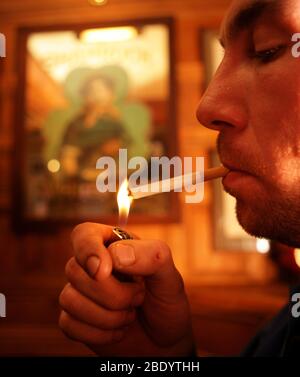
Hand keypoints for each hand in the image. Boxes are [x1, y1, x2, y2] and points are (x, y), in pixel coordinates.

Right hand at [59, 223, 194, 355]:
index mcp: (113, 244)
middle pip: (74, 269)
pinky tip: (118, 331)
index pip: (83, 234)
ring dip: (107, 316)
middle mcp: (92, 264)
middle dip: (112, 294)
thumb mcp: (169, 276)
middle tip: (139, 297)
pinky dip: (98, 334)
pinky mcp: (74, 318)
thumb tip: (115, 255)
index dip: (87, 250)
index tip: (104, 272)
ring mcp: (80, 291)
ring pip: (68, 299)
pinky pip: (68, 324)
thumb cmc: (166, 302)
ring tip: (130, 315)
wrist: (164, 341)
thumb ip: (150, 257)